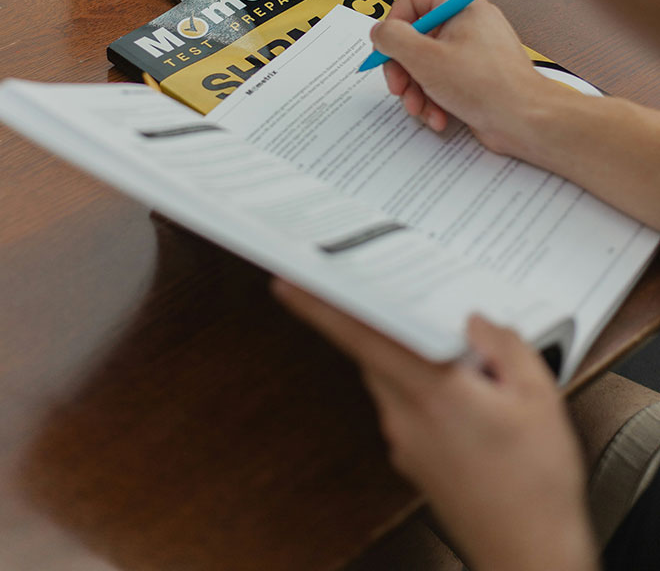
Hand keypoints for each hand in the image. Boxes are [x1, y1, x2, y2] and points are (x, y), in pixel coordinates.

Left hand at [272, 279, 598, 570]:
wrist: (528, 556)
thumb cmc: (535, 487)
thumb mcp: (540, 399)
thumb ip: (505, 346)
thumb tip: (475, 320)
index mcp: (430, 392)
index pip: (360, 336)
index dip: (319, 307)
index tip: (290, 287)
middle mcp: (404, 416)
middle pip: (373, 352)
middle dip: (381, 322)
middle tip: (397, 297)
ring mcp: (403, 441)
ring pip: (388, 377)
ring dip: (406, 356)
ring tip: (458, 357)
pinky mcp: (409, 457)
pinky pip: (401, 404)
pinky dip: (417, 386)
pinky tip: (459, 395)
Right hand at [372, 0, 568, 155]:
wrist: (524, 120)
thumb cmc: (487, 86)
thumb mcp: (425, 58)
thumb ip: (393, 39)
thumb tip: (379, 32)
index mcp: (461, 5)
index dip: (394, 25)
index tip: (387, 51)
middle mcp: (466, 24)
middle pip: (414, 38)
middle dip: (403, 69)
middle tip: (399, 88)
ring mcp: (469, 52)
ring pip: (423, 65)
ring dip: (416, 91)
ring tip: (421, 109)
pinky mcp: (471, 78)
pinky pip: (439, 83)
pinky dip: (433, 101)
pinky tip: (438, 117)